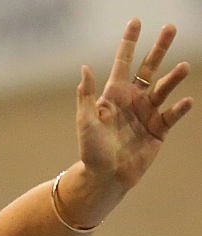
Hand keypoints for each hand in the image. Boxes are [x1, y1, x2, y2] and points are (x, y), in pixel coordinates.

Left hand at [76, 19, 191, 190]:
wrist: (105, 178)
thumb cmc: (91, 151)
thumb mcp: (85, 122)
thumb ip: (86, 95)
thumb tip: (85, 68)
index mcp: (114, 95)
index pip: (123, 63)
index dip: (129, 43)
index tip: (135, 22)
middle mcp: (133, 100)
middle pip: (148, 68)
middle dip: (159, 48)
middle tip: (170, 28)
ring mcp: (147, 114)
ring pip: (163, 89)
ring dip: (173, 77)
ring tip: (183, 67)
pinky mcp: (158, 131)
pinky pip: (171, 116)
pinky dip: (179, 108)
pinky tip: (185, 101)